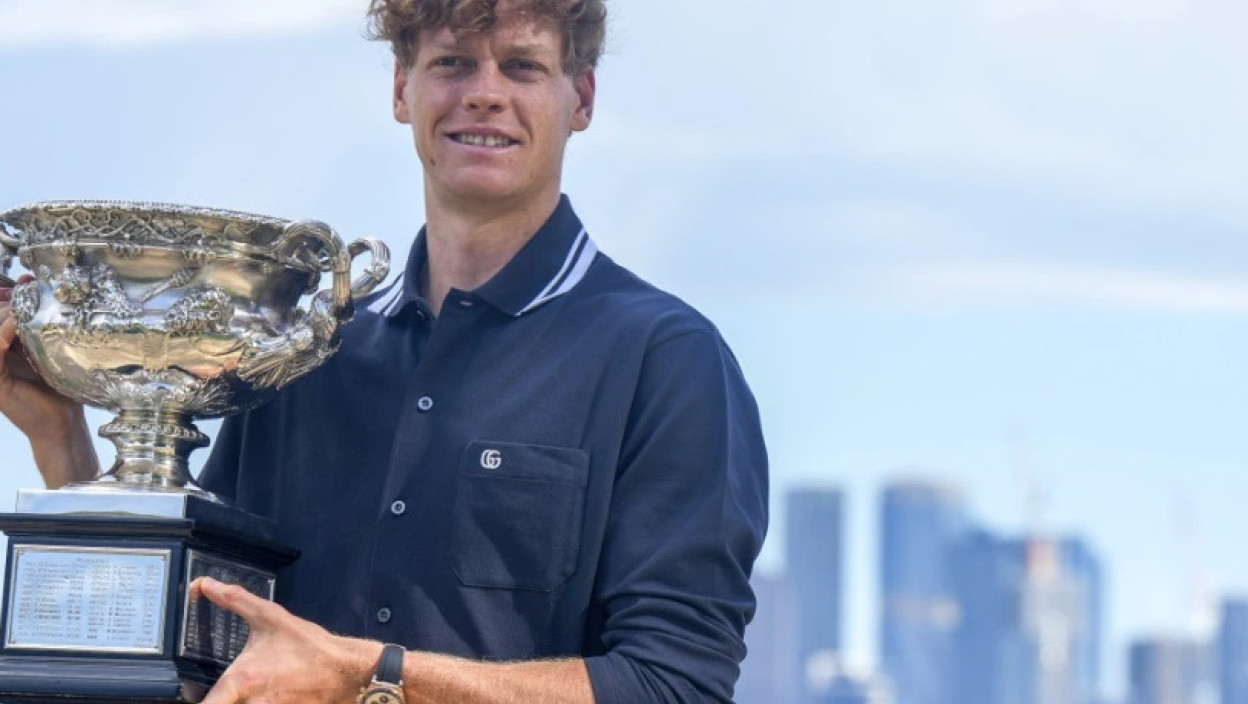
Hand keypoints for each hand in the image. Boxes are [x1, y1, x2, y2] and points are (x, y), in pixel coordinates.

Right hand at [0, 274, 96, 486]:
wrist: (63, 423)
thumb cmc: (60, 389)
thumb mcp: (51, 350)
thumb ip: (43, 327)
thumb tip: (42, 294)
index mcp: (4, 348)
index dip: (5, 294)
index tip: (25, 282)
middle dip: (5, 299)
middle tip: (25, 291)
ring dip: (5, 313)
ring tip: (23, 306)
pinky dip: (4, 333)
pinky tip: (17, 323)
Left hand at [192, 577, 381, 703]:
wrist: (346, 671)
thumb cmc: (309, 646)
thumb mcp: (270, 618)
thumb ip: (234, 601)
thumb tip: (205, 586)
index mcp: (241, 681)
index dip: (191, 702)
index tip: (183, 694)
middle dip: (215, 701)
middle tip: (214, 692)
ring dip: (236, 701)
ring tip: (238, 691)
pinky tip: (261, 694)